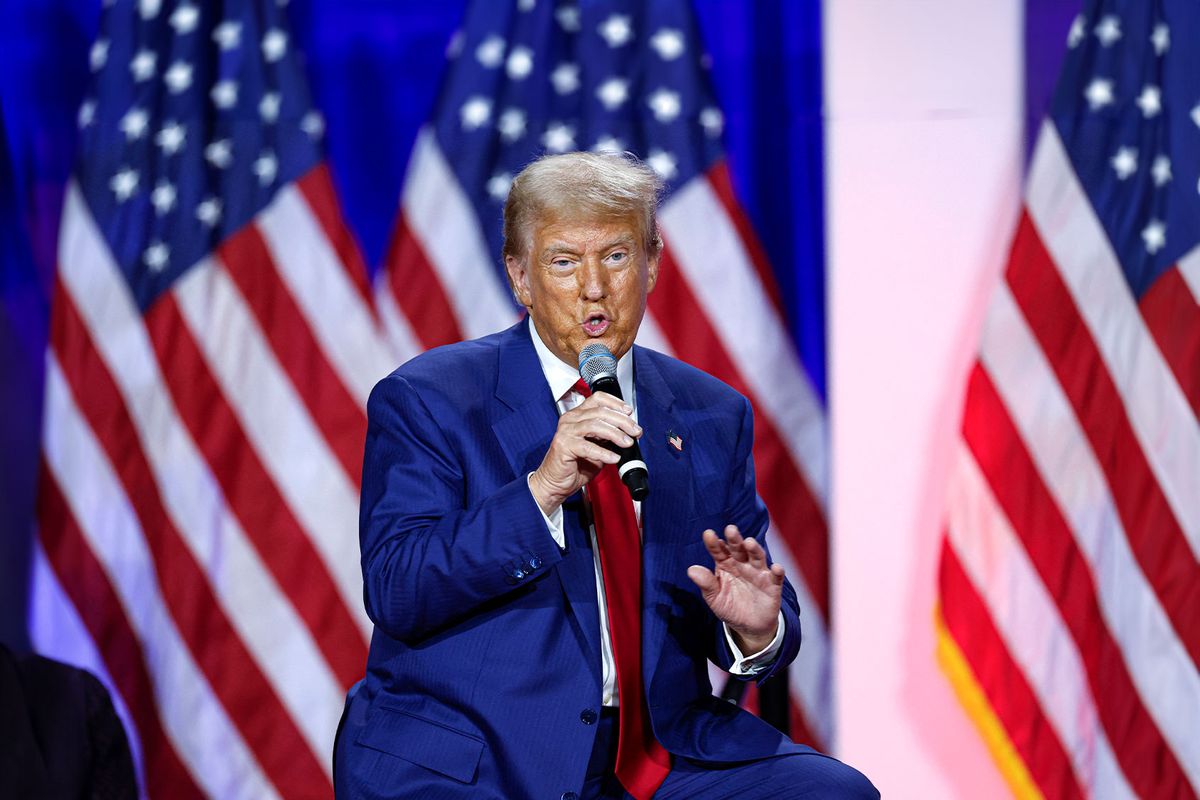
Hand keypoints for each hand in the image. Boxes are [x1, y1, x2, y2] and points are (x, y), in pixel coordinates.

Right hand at [529, 393, 641, 513]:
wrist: (555, 483)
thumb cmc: (574, 466)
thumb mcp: (597, 446)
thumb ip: (608, 437)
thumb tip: (628, 432)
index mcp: (577, 416)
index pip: (597, 399)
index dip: (615, 403)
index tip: (629, 412)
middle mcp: (570, 420)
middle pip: (600, 412)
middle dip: (622, 421)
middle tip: (635, 431)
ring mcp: (566, 432)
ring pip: (595, 425)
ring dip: (615, 434)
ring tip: (627, 443)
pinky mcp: (564, 446)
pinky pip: (588, 447)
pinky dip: (604, 452)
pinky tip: (614, 457)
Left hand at [687, 525, 783, 653]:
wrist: (749, 626)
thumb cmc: (730, 607)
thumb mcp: (714, 598)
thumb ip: (706, 583)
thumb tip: (691, 570)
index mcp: (725, 565)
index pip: (718, 551)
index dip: (714, 543)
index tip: (708, 535)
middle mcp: (742, 564)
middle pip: (738, 549)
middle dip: (735, 539)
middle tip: (730, 530)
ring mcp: (758, 573)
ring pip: (757, 557)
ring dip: (754, 549)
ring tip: (749, 543)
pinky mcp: (772, 585)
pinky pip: (776, 576)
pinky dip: (777, 571)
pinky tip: (776, 568)